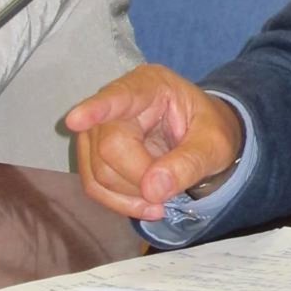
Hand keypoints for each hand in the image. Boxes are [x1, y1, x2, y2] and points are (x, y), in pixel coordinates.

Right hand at [64, 65, 244, 220]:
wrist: (203, 138)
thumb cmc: (209, 130)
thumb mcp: (215, 143)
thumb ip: (190, 162)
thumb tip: (153, 190)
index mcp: (151, 85)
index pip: (120, 96)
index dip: (97, 109)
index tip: (75, 120)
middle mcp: (118, 101)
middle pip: (109, 147)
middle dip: (140, 178)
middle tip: (169, 191)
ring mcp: (100, 127)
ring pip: (98, 171)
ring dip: (131, 195)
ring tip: (162, 198)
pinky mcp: (93, 153)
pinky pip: (94, 185)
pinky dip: (120, 202)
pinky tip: (146, 205)